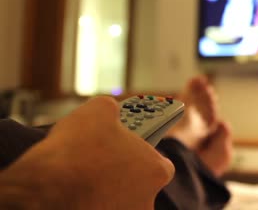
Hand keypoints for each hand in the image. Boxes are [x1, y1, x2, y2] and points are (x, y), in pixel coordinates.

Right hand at [0, 96, 173, 209]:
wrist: (45, 187)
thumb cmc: (78, 149)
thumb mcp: (99, 109)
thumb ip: (113, 109)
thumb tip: (110, 110)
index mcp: (156, 170)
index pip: (160, 163)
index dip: (142, 154)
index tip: (128, 148)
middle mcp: (147, 200)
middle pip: (139, 184)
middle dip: (123, 173)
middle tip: (102, 161)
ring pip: (119, 200)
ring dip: (107, 190)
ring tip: (83, 177)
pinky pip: (99, 208)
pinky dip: (91, 202)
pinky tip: (75, 192)